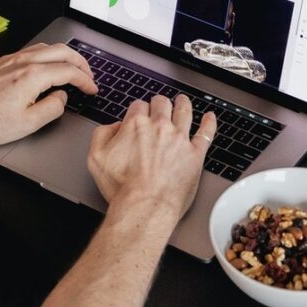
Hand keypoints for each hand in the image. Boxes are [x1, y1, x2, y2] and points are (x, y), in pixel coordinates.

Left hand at [0, 43, 97, 145]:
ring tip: (72, 69)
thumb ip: (53, 108)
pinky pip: (30, 51)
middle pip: (61, 51)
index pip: (69, 71)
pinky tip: (46, 67)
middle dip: (80, 62)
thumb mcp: (28, 123)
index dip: (85, 80)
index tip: (92, 89)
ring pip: (45, 48)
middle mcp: (21, 62)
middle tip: (89, 75)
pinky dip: (47, 56)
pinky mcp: (0, 63)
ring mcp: (10, 60)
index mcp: (32, 76)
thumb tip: (62, 98)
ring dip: (64, 56)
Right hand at [87, 94, 216, 222]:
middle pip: (162, 104)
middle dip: (159, 103)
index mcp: (135, 125)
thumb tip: (114, 127)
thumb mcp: (96, 157)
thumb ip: (102, 134)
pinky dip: (209, 123)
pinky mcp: (195, 154)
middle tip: (159, 105)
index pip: (138, 105)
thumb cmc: (122, 186)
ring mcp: (179, 139)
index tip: (138, 114)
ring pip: (184, 112)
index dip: (138, 109)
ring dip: (183, 104)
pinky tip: (209, 118)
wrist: (145, 206)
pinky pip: (206, 133)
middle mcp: (159, 127)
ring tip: (183, 101)